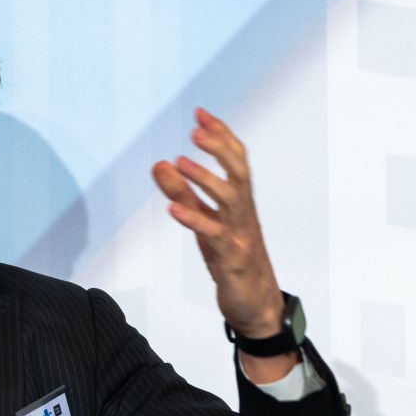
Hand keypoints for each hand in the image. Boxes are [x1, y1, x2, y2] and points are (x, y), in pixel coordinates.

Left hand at [152, 107, 284, 339]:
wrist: (256, 302)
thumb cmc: (231, 255)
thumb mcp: (203, 220)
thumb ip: (182, 193)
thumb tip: (159, 163)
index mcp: (239, 200)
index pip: (236, 159)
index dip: (220, 135)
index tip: (200, 113)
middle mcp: (243, 212)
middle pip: (238, 172)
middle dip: (220, 148)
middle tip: (196, 131)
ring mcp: (240, 234)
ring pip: (230, 200)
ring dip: (206, 179)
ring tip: (181, 162)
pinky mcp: (232, 259)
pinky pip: (214, 236)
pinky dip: (195, 221)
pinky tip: (173, 210)